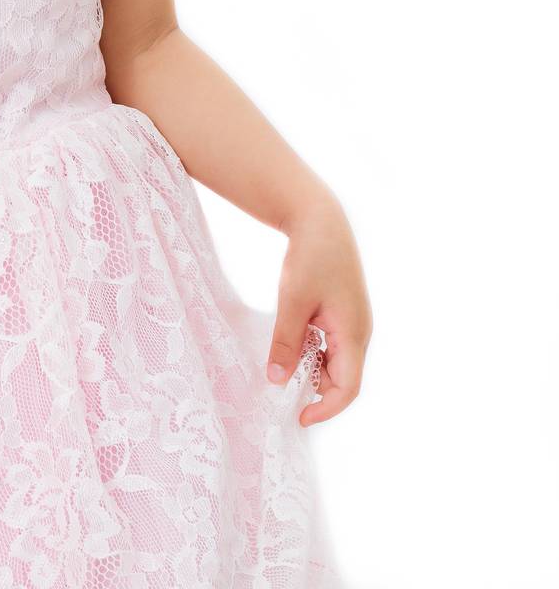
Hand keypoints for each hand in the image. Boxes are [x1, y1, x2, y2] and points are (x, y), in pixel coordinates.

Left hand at [266, 193, 371, 426]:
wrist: (321, 218)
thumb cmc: (310, 257)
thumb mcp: (293, 301)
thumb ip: (287, 343)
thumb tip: (276, 381)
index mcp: (354, 333)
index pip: (347, 388)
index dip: (325, 408)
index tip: (298, 418)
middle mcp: (360, 332)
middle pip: (343, 378)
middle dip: (316, 390)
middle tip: (282, 390)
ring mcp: (354, 322)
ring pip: (337, 361)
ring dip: (313, 369)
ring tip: (284, 364)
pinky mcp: (345, 312)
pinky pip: (333, 344)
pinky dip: (314, 351)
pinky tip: (294, 342)